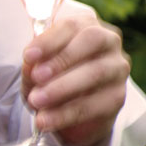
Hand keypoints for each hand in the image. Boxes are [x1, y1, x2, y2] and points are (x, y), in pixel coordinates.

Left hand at [23, 0, 130, 145]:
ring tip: (36, 101)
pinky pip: (94, 104)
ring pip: (96, 72)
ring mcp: (117, 68)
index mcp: (86, 26)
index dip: (49, 40)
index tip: (28, 56)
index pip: (72, 25)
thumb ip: (34, 64)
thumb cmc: (50, 80)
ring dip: (62, 87)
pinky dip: (66, 113)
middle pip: (92, 40)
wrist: (67, 113)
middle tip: (37, 77)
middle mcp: (108, 41)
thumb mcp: (36, 70)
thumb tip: (32, 63)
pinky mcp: (117, 97)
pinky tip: (46, 120)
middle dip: (62, 58)